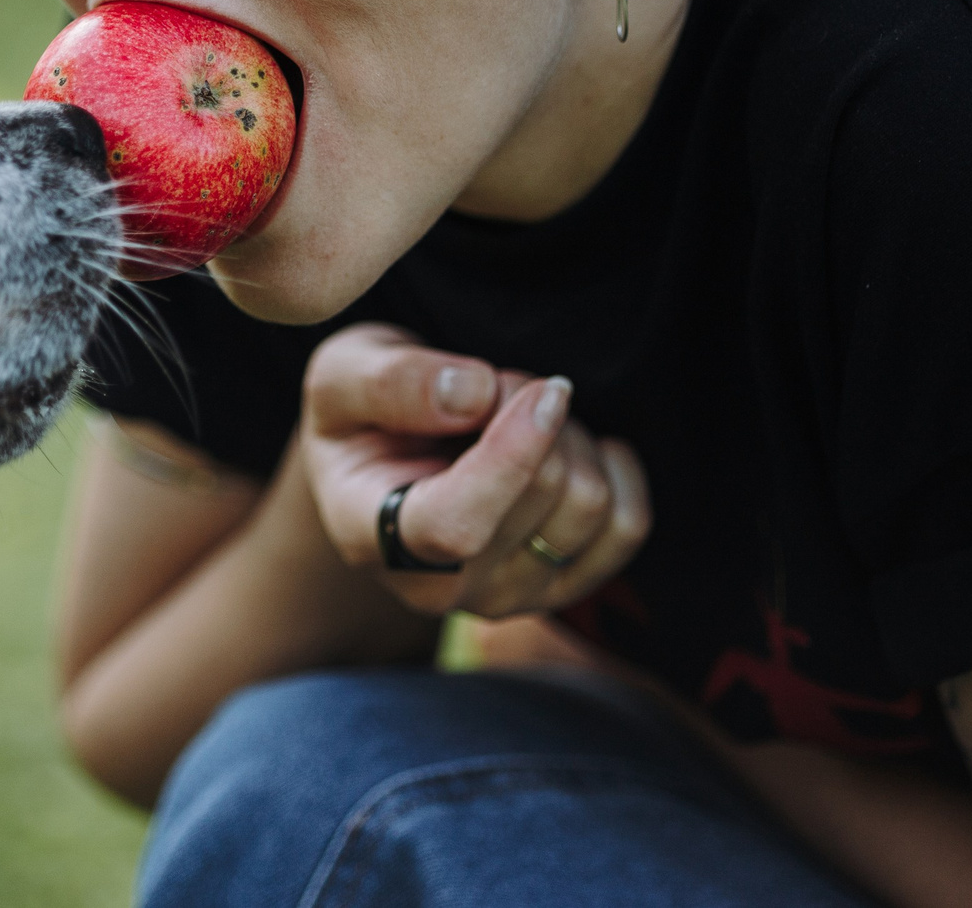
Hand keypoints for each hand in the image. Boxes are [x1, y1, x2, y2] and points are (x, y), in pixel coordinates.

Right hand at [298, 323, 650, 618]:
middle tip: (492, 385)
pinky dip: (611, 466)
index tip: (543, 390)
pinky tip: (565, 443)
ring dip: (567, 432)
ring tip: (515, 417)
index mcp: (375, 537)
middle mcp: (444, 588)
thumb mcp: (343, 373)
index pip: (457, 525)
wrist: (386, 463)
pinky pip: (628, 524)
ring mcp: (509, 597)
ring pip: (589, 502)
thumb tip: (472, 397)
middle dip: (532, 407)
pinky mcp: (563, 588)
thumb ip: (389, 381)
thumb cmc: (363, 414)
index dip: (512, 456)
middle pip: (543, 493)